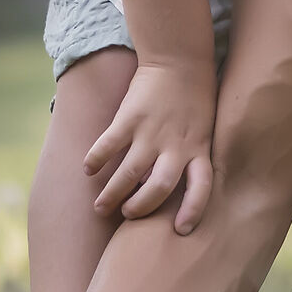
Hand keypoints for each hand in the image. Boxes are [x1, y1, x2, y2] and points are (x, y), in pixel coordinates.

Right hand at [83, 59, 216, 232]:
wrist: (180, 61)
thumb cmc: (194, 100)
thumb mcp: (204, 130)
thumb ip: (190, 157)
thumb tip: (166, 188)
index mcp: (199, 149)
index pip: (201, 187)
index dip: (192, 210)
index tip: (180, 230)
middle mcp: (176, 145)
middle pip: (159, 188)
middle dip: (139, 207)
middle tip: (125, 215)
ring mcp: (152, 132)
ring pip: (130, 173)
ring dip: (112, 193)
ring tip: (100, 206)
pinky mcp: (130, 118)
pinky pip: (108, 145)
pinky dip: (95, 160)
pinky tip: (87, 169)